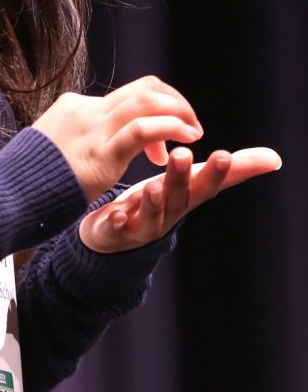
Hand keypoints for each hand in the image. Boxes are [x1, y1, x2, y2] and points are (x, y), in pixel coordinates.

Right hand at [33, 76, 203, 203]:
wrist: (8, 194)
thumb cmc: (30, 178)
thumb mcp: (53, 146)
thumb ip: (75, 139)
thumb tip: (89, 143)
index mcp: (76, 107)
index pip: (127, 96)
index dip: (155, 112)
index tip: (160, 145)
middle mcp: (87, 110)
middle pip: (144, 88)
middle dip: (175, 103)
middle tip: (191, 127)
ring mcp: (93, 128)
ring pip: (148, 100)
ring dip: (180, 112)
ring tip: (194, 133)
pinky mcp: (101, 152)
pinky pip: (143, 129)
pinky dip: (171, 127)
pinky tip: (185, 138)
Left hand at [79, 146, 281, 252]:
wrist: (118, 237)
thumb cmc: (162, 201)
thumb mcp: (193, 183)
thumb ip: (229, 171)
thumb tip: (275, 159)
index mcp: (186, 198)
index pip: (206, 184)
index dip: (217, 173)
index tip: (224, 154)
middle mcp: (169, 214)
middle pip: (179, 196)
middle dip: (182, 178)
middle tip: (183, 154)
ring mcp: (143, 226)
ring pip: (150, 213)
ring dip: (154, 201)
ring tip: (152, 187)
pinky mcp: (115, 232)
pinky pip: (116, 229)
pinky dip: (118, 223)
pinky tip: (116, 216)